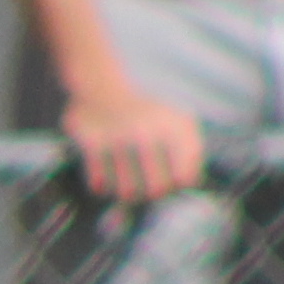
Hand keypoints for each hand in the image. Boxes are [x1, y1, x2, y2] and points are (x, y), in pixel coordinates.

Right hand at [59, 74, 206, 203]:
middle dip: (151, 193)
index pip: (183, 177)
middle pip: (155, 189)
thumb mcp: (178, 122)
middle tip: (145, 187)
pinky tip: (105, 174)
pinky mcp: (92, 143)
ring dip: (126, 191)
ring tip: (126, 182)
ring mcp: (118, 138)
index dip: (176, 185)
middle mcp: (147, 132)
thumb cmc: (147, 116)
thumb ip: (191, 154)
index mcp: (172, 127)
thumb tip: (187, 185)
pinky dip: (102, 185)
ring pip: (127, 191)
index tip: (168, 179)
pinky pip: (100, 184)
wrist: (100, 89)